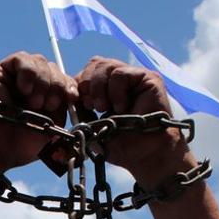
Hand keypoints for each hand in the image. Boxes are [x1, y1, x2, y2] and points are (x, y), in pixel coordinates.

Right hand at [0, 52, 76, 173]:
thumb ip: (65, 112)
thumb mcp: (52, 129)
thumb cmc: (19, 145)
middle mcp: (33, 85)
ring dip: (42, 81)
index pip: (65, 81)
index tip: (71, 98)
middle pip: (55, 69)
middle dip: (56, 85)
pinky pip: (22, 59)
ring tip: (33, 102)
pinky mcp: (2, 71)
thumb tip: (78, 97)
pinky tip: (23, 89)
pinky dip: (28, 72)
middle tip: (47, 105)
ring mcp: (17, 77)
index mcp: (47, 98)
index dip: (70, 86)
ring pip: (41, 62)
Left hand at [74, 57, 195, 183]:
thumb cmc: (122, 144)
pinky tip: (121, 107)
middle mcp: (120, 81)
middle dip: (86, 84)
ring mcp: (134, 77)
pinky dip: (116, 91)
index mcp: (107, 89)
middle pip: (94, 64)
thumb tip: (70, 95)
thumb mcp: (93, 127)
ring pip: (105, 65)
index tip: (80, 105)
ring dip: (99, 89)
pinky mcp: (148, 78)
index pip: (86, 73)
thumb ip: (81, 110)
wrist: (146, 154)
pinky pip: (120, 73)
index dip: (78, 85)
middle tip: (92, 106)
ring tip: (105, 108)